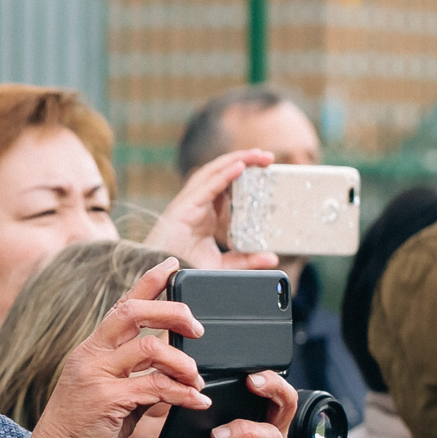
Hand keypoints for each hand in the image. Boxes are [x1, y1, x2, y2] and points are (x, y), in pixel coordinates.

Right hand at [0, 257, 209, 437]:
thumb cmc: (82, 433)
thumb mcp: (110, 397)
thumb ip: (136, 380)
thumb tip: (171, 374)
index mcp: (91, 350)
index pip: (122, 304)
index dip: (148, 281)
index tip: (172, 265)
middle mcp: (90, 355)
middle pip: (134, 312)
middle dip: (173, 311)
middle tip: (198, 328)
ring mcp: (95, 376)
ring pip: (150, 348)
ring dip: (182, 360)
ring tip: (198, 378)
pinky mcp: (105, 400)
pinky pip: (154, 387)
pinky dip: (182, 393)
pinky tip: (197, 401)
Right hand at [143, 148, 280, 271]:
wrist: (164, 282)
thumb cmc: (185, 271)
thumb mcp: (223, 266)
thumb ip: (246, 259)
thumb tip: (272, 257)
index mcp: (205, 214)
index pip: (226, 185)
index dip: (245, 174)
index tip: (267, 170)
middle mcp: (196, 204)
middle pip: (221, 173)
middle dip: (244, 161)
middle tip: (268, 158)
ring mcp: (189, 204)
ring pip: (213, 173)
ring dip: (236, 160)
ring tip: (258, 155)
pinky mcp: (183, 209)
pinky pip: (206, 187)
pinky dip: (224, 175)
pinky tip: (240, 167)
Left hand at [184, 370, 296, 437]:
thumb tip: (190, 416)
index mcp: (259, 430)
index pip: (270, 394)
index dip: (264, 376)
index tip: (244, 366)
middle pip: (286, 404)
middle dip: (272, 387)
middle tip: (251, 381)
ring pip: (271, 435)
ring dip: (242, 430)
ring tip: (216, 436)